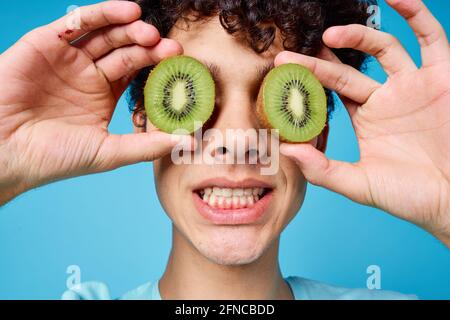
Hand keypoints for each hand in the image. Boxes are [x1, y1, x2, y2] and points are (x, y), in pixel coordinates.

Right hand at [0, 1, 190, 203]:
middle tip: (170, 46)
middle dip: (148, 46)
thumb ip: (146, 145)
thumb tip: (185, 142)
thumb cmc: (53, 157)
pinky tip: (126, 13)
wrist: (5, 152)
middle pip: (125, 50)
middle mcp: (87, 74)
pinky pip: (75, 24)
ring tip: (149, 30)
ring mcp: (67, 58)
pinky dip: (100, 15)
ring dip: (128, 28)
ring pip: (104, 34)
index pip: (136, 72)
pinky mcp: (45, 44)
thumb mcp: (107, 152)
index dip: (157, 66)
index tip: (180, 64)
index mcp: (102, 95)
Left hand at [276, 0, 449, 245]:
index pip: (332, 90)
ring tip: (328, 36)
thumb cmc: (409, 196)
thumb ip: (322, 169)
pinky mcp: (442, 77)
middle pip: (349, 68)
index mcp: (366, 118)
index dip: (309, 79)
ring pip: (384, 47)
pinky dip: (415, 14)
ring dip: (357, 36)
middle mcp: (387, 97)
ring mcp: (414, 84)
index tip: (282, 70)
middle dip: (321, 59)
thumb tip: (285, 150)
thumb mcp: (360, 184)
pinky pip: (431, 37)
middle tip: (292, 53)